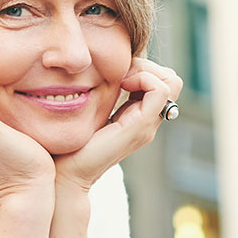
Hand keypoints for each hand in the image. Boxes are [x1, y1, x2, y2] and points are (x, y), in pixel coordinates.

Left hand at [53, 58, 182, 191]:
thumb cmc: (69, 142)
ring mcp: (146, 126)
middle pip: (171, 80)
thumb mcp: (90, 111)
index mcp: (137, 116)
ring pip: (170, 82)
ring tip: (121, 78)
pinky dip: (143, 78)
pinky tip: (121, 84)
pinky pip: (159, 90)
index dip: (142, 68)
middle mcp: (147, 122)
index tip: (116, 72)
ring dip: (145, 70)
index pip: (160, 81)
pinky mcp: (140, 127)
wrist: (66, 172)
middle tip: (120, 73)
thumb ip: (101, 96)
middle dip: (147, 66)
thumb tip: (98, 70)